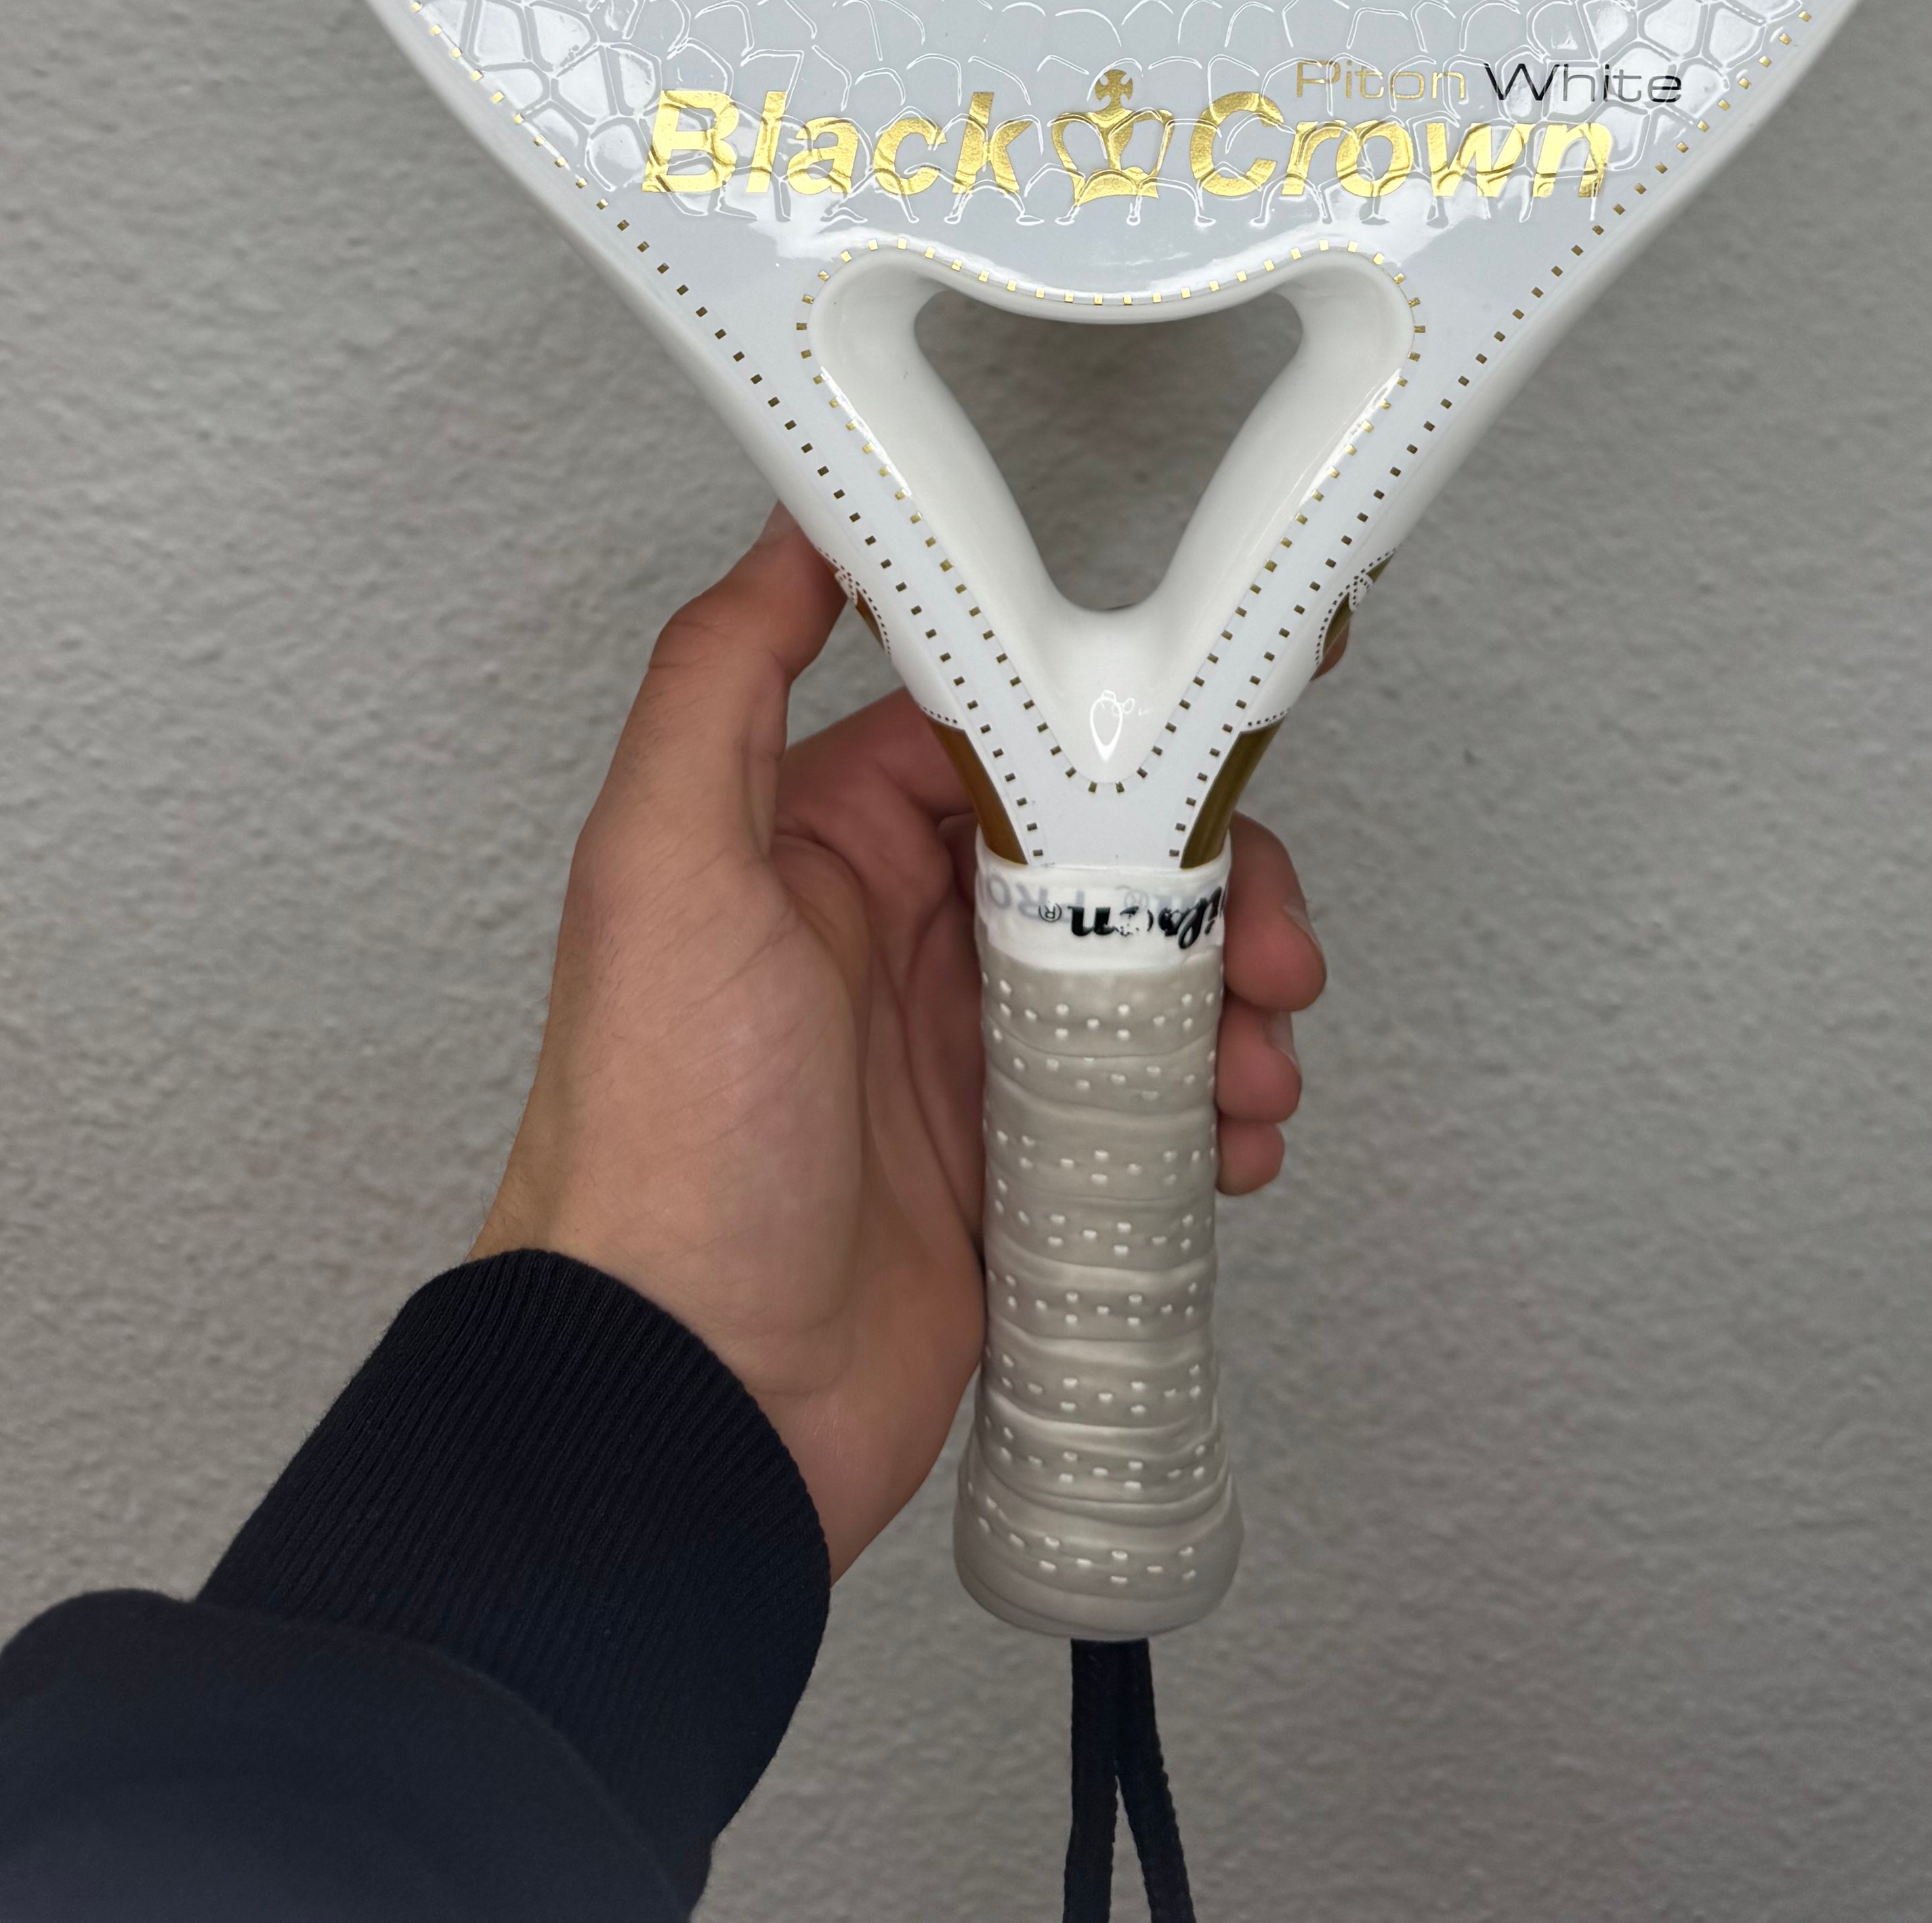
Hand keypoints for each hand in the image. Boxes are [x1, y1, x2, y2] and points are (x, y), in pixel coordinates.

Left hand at [474, 510, 1327, 1574]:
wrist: (684, 1400)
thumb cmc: (660, 1143)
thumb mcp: (660, 867)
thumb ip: (717, 678)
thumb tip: (788, 531)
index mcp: (824, 853)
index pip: (1002, 751)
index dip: (1112, 749)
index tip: (1204, 753)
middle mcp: (897, 949)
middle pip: (1102, 869)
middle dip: (1213, 893)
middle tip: (1270, 944)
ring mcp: (962, 1071)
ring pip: (1144, 990)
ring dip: (1231, 1009)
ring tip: (1257, 1066)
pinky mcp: (1014, 1184)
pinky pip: (1147, 1117)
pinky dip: (1213, 1118)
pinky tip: (1233, 1144)